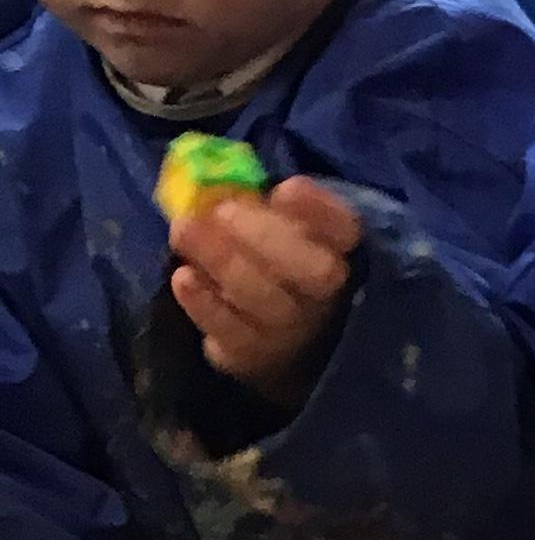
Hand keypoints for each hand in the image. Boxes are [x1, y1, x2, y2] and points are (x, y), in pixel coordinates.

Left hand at [169, 176, 359, 409]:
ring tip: (185, 229)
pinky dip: (205, 303)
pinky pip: (231, 332)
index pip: (346, 230)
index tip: (285, 190)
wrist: (266, 337)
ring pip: (266, 299)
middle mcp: (326, 296)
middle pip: (315, 272)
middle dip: (263, 236)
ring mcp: (291, 331)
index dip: (320, 210)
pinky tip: (183, 277)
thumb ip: (267, 206)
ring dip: (222, 261)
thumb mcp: (275, 227)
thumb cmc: (268, 263)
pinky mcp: (253, 355)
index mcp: (339, 252)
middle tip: (218, 211)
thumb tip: (239, 184)